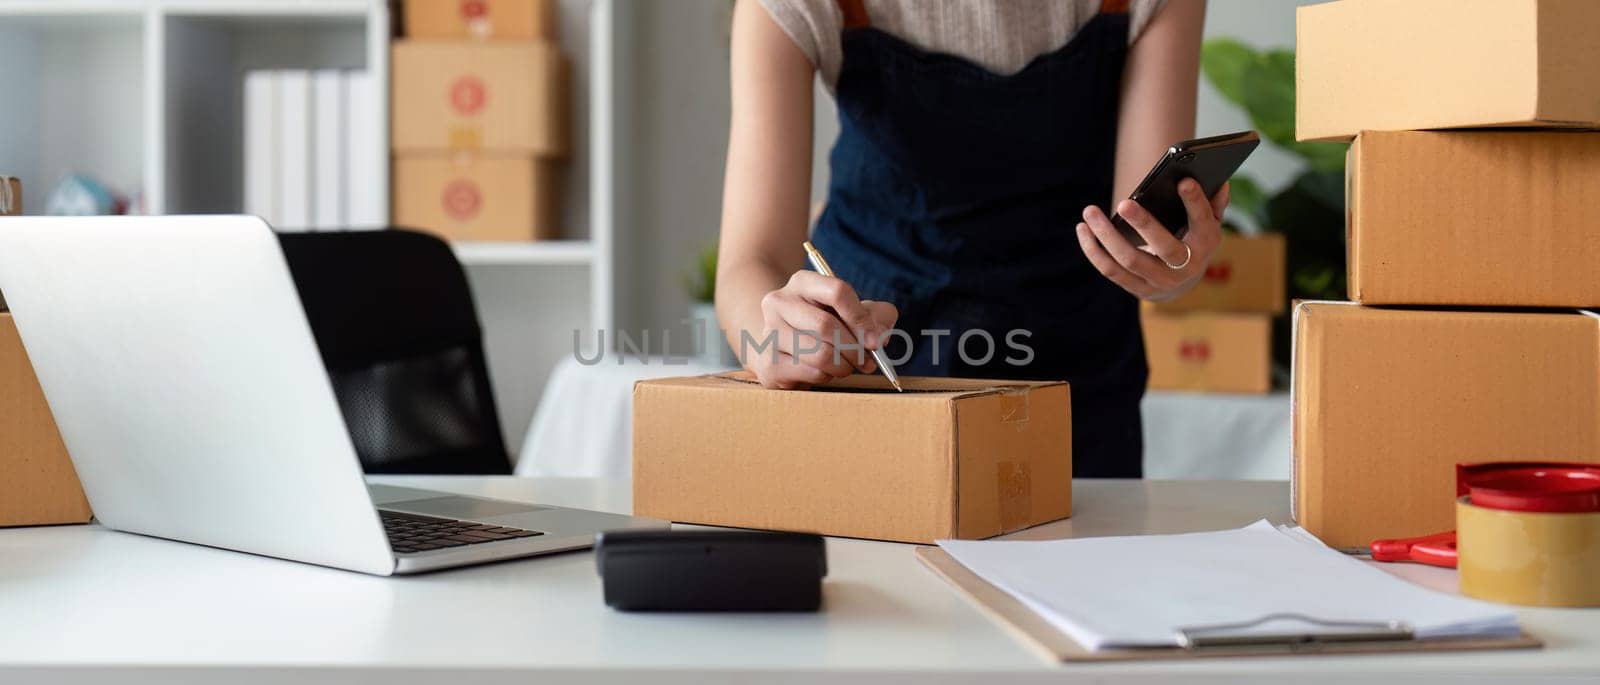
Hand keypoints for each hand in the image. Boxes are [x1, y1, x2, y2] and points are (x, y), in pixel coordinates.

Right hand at [746, 271, 897, 388]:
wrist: (783, 347)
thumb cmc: (826, 327)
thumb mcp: (854, 313)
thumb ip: (877, 317)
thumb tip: (878, 336)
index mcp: (802, 282)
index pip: (837, 292)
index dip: (860, 319)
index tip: (875, 341)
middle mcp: (779, 302)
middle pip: (827, 326)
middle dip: (854, 349)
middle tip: (867, 362)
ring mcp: (769, 332)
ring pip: (820, 354)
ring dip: (842, 366)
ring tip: (845, 366)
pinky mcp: (768, 361)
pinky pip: (810, 372)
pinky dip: (826, 376)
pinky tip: (825, 372)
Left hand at [1075, 179, 1228, 301]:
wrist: (1182, 284)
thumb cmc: (1192, 242)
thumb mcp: (1207, 224)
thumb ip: (1213, 203)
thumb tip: (1220, 182)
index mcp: (1206, 243)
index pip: (1202, 221)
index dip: (1194, 202)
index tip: (1183, 181)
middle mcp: (1185, 266)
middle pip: (1163, 246)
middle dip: (1144, 224)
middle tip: (1124, 202)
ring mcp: (1160, 281)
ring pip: (1129, 260)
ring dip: (1106, 236)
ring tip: (1090, 211)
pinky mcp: (1138, 289)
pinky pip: (1110, 270)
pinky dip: (1093, 250)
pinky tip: (1083, 230)